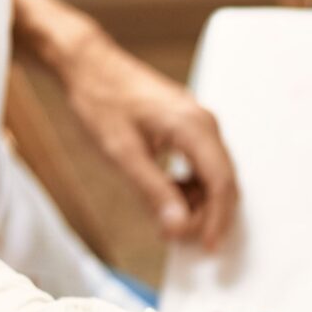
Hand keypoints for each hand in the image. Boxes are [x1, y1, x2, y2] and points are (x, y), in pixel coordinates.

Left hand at [53, 33, 240, 248]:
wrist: (88, 64)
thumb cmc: (101, 101)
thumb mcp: (122, 152)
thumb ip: (154, 191)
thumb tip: (179, 227)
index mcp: (193, 127)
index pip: (221, 183)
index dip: (217, 219)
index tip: (207, 247)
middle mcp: (205, 123)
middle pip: (223, 181)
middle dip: (207, 214)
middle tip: (179, 236)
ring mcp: (199, 122)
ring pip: (213, 175)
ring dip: (196, 202)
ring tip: (166, 216)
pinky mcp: (189, 125)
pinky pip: (201, 164)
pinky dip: (189, 186)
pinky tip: (166, 193)